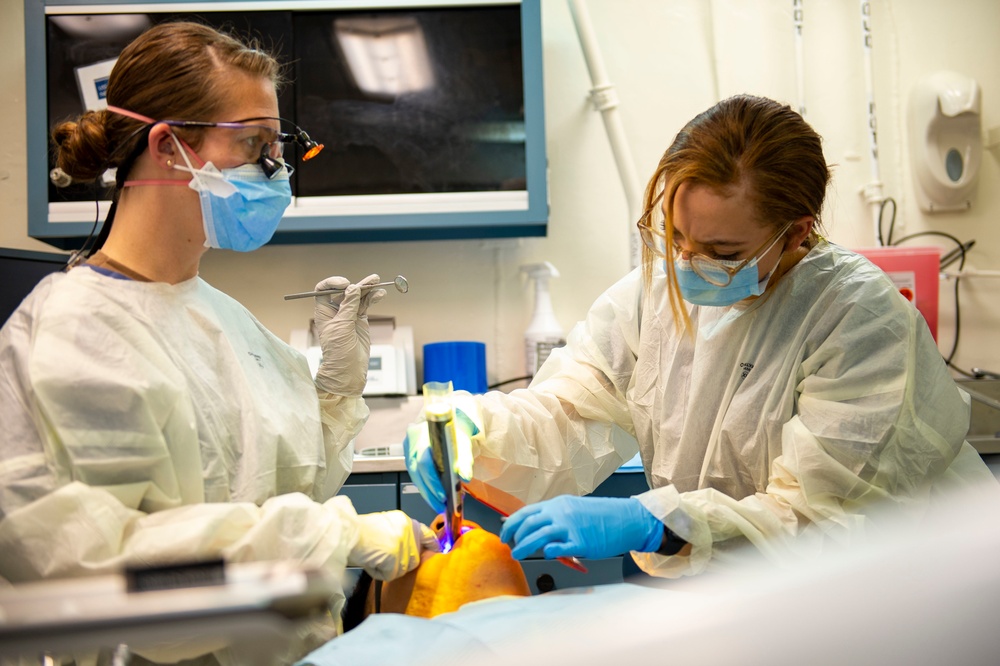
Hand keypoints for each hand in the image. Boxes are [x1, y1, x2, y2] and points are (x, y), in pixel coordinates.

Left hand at [313, 274, 385, 395]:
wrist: (348, 369)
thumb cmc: (338, 351)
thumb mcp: (341, 326)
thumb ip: (348, 306)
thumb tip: (353, 288)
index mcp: (324, 311)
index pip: (324, 290)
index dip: (333, 283)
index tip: (345, 284)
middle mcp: (336, 311)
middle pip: (345, 291)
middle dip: (357, 284)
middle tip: (370, 280)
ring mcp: (349, 315)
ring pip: (358, 297)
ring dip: (368, 289)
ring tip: (377, 281)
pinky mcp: (360, 320)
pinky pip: (366, 305)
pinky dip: (373, 298)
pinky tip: (380, 294)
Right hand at [349, 510, 439, 580]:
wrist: (347, 533)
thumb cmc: (360, 531)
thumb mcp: (386, 524)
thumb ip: (401, 534)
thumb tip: (410, 547)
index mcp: (406, 521)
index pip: (427, 535)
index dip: (431, 546)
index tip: (436, 551)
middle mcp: (408, 531)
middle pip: (414, 559)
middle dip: (399, 563)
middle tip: (383, 557)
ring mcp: (403, 545)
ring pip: (402, 569)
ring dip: (387, 568)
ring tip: (374, 556)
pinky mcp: (395, 558)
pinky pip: (390, 575)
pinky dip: (378, 573)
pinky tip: (371, 561)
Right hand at [403, 408, 478, 513]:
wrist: (447, 426)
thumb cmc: (454, 434)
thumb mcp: (463, 444)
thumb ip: (465, 460)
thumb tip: (465, 477)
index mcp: (423, 435)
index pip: (424, 461)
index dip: (433, 481)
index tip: (443, 495)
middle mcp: (412, 442)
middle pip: (417, 472)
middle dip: (430, 492)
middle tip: (442, 505)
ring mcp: (408, 450)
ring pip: (415, 477)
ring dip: (428, 493)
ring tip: (440, 505)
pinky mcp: (410, 458)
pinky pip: (416, 476)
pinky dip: (426, 488)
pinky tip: (435, 497)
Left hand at [499, 495, 663, 559]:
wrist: (624, 518)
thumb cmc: (597, 517)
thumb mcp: (571, 510)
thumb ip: (552, 517)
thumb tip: (528, 528)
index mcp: (556, 504)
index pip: (525, 513)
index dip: (510, 525)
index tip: (504, 536)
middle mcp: (560, 513)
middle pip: (528, 524)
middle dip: (514, 538)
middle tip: (511, 549)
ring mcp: (570, 527)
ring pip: (539, 536)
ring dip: (524, 547)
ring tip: (517, 555)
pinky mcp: (581, 542)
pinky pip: (560, 547)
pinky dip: (549, 551)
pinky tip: (544, 554)